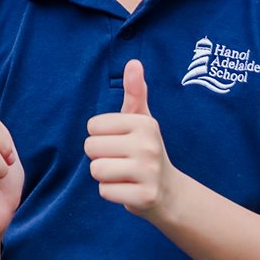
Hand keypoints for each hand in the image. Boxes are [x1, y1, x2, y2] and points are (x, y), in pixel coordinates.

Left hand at [84, 60, 174, 219]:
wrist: (169, 191)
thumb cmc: (146, 149)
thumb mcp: (141, 119)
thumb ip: (135, 92)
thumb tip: (133, 62)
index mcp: (144, 123)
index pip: (93, 126)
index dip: (100, 136)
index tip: (120, 142)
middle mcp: (148, 145)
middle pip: (91, 148)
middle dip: (100, 156)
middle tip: (121, 160)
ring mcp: (148, 172)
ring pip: (96, 170)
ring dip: (104, 175)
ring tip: (123, 174)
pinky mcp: (144, 196)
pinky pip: (104, 191)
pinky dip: (111, 192)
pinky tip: (128, 188)